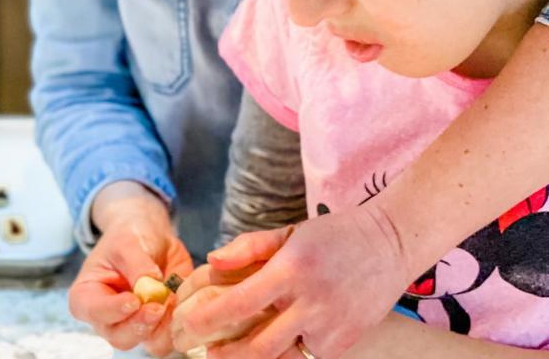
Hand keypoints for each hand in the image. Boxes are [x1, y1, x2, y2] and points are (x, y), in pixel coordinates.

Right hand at [68, 182, 192, 356]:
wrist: (151, 238)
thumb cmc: (129, 237)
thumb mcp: (127, 242)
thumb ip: (136, 263)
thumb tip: (150, 283)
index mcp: (87, 296)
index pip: (94, 311)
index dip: (113, 310)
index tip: (133, 300)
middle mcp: (108, 318)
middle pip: (120, 337)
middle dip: (140, 325)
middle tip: (156, 306)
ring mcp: (134, 325)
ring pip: (148, 343)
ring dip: (163, 326)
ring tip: (171, 300)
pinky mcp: (158, 326)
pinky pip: (170, 337)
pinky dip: (178, 323)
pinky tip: (180, 301)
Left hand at [183, 204, 410, 358]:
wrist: (391, 244)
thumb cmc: (333, 236)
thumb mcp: (289, 232)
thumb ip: (248, 247)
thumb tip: (212, 262)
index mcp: (292, 270)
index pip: (241, 303)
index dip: (208, 319)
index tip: (187, 325)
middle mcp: (312, 303)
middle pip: (259, 347)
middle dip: (225, 356)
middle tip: (205, 352)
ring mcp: (331, 328)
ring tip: (230, 354)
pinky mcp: (345, 343)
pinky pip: (306, 358)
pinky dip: (285, 355)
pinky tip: (272, 346)